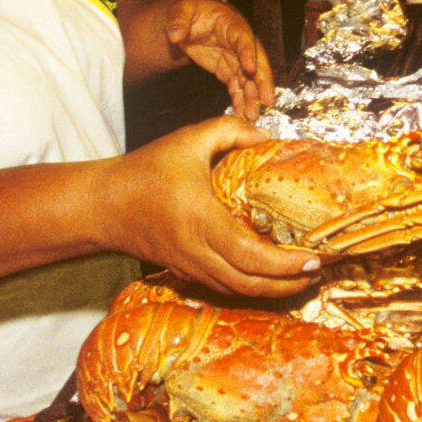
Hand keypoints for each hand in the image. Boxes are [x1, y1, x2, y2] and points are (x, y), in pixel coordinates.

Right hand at [103, 116, 318, 297]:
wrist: (103, 205)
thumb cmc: (146, 170)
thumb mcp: (189, 139)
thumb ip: (231, 130)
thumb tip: (267, 138)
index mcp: (201, 221)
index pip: (250, 255)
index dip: (285, 264)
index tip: (314, 257)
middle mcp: (198, 251)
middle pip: (250, 284)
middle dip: (289, 283)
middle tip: (319, 269)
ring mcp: (191, 267)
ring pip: (238, 291)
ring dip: (274, 289)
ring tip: (303, 275)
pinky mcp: (186, 272)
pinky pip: (225, 287)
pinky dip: (252, 286)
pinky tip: (271, 275)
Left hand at [164, 0, 274, 118]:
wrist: (186, 21)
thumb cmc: (187, 11)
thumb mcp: (180, 10)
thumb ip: (178, 21)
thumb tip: (175, 34)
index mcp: (231, 23)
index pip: (243, 38)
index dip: (248, 53)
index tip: (250, 68)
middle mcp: (239, 41)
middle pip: (256, 60)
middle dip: (262, 81)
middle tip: (267, 100)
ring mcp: (235, 57)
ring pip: (248, 77)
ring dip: (252, 96)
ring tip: (253, 115)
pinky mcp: (228, 68)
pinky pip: (237, 85)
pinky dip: (240, 99)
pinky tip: (241, 113)